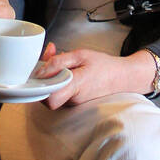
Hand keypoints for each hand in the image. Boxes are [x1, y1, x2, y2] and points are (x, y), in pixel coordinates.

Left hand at [35, 45, 157, 108]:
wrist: (121, 78)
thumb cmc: (104, 66)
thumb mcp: (81, 55)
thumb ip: (59, 61)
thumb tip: (41, 69)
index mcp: (76, 86)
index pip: (50, 97)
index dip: (40, 86)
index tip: (39, 71)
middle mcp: (73, 100)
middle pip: (46, 97)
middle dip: (42, 81)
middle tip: (46, 64)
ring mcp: (73, 104)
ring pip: (51, 96)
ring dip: (49, 81)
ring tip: (56, 65)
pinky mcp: (73, 104)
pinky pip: (58, 95)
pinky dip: (56, 84)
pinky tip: (62, 73)